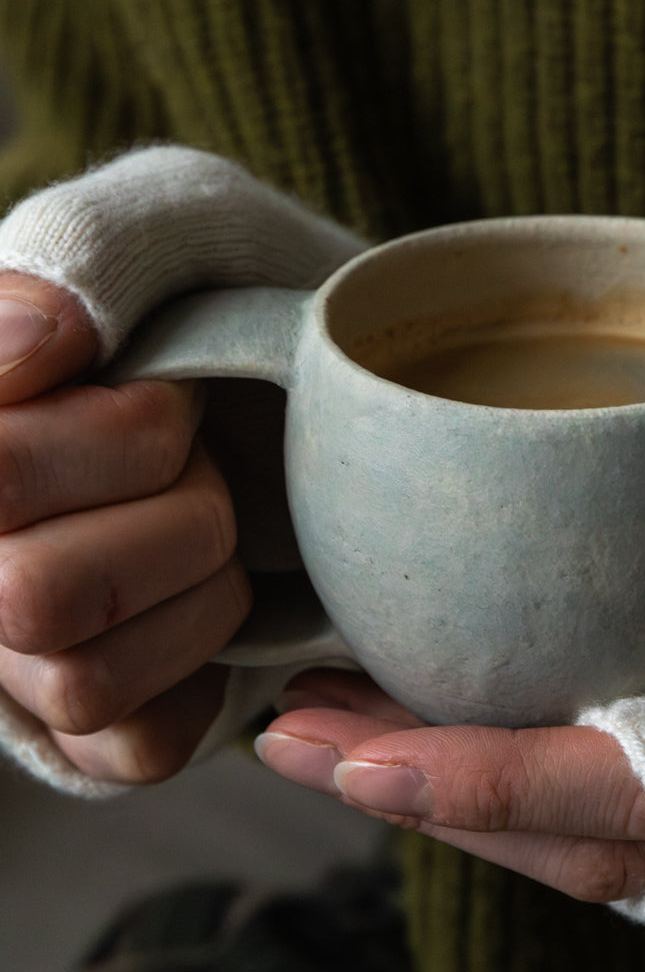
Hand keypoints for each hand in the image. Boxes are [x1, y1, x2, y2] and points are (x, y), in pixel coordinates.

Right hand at [0, 272, 250, 785]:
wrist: (289, 390)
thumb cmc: (218, 306)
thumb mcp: (169, 228)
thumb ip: (88, 248)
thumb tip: (39, 346)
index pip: (0, 473)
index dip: (110, 433)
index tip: (148, 381)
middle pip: (30, 595)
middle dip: (173, 509)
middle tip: (195, 452)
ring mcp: (3, 658)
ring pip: (81, 678)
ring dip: (196, 584)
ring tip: (208, 518)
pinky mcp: (82, 734)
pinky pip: (137, 742)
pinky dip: (202, 667)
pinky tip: (201, 590)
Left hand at [257, 322, 644, 921]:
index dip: (503, 789)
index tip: (362, 756)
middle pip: (597, 846)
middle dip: (433, 802)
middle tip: (290, 733)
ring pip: (594, 844)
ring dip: (452, 795)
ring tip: (322, 724)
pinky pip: (618, 816)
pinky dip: (508, 776)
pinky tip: (424, 712)